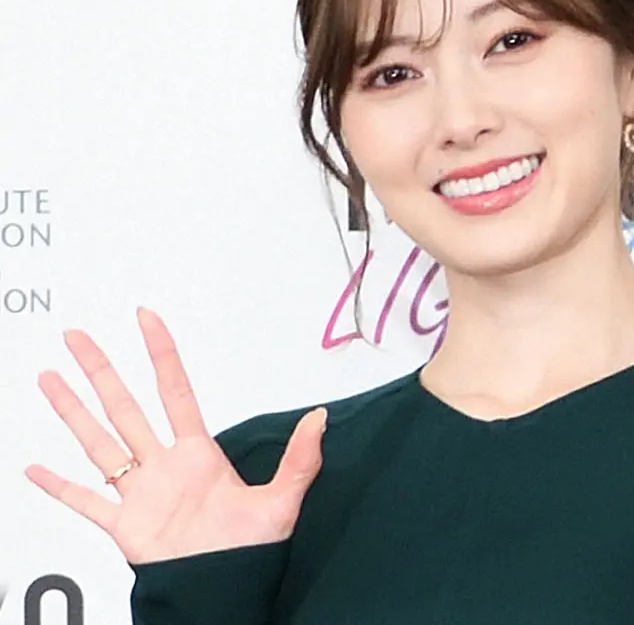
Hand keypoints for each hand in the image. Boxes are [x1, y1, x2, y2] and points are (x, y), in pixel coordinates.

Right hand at [25, 308, 326, 563]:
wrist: (223, 592)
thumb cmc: (251, 550)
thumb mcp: (283, 499)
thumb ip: (301, 458)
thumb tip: (320, 418)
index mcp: (198, 453)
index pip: (175, 390)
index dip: (161, 353)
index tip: (146, 318)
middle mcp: (164, 466)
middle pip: (125, 407)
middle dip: (101, 370)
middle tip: (77, 336)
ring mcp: (140, 494)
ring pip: (98, 443)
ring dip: (73, 412)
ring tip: (49, 378)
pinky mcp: (124, 527)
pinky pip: (85, 503)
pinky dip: (59, 487)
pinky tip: (34, 468)